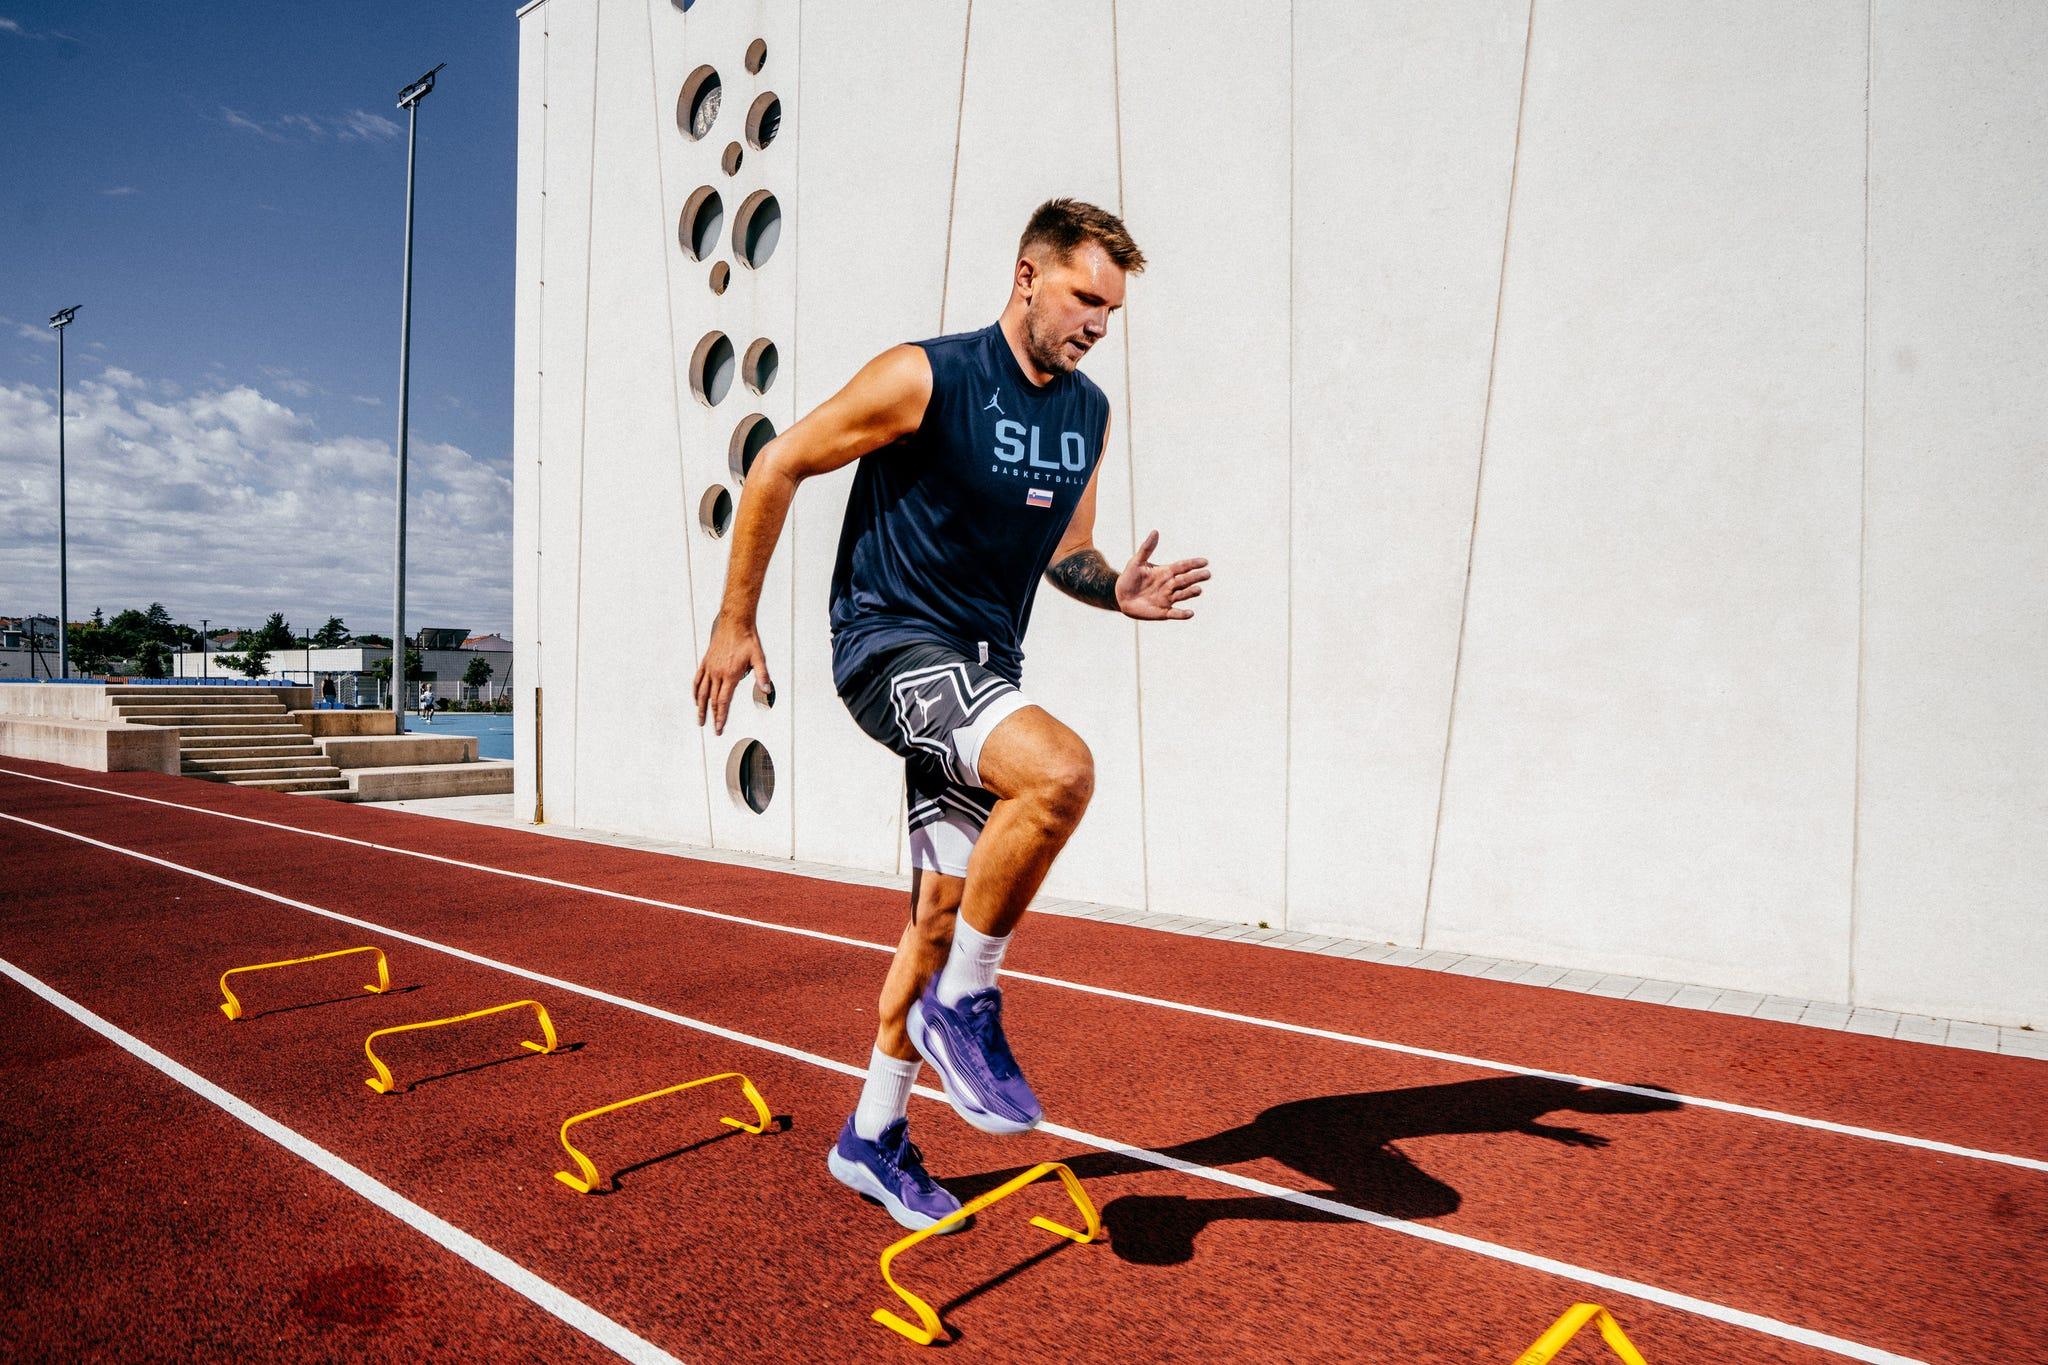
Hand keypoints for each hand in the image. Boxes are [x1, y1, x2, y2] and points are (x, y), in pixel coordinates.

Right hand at [693, 615, 772, 734]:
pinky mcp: (706, 661)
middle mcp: (718, 673)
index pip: (724, 701)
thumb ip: (762, 675)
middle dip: (712, 717)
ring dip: (701, 708)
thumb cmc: (747, 639)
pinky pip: (698, 679)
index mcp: (730, 675)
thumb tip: (767, 690)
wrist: (734, 622)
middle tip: (713, 729)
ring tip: (700, 720)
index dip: (721, 716)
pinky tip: (696, 699)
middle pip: (713, 700)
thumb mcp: (759, 658)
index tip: (719, 728)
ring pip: (703, 692)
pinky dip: (696, 691)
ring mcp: (710, 667)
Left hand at [1116, 530, 1208, 620]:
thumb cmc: (1130, 577)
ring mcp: (1167, 598)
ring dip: (1190, 593)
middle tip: (1207, 574)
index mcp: (1166, 572)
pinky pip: (1175, 613)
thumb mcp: (1137, 561)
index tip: (1205, 561)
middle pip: (1185, 580)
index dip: (1193, 564)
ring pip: (1182, 595)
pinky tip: (1190, 613)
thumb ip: (1147, 548)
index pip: (1183, 566)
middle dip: (1196, 577)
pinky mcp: (1163, 612)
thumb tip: (1155, 531)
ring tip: (1198, 590)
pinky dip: (1182, 614)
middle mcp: (1170, 585)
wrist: (1120, 596)